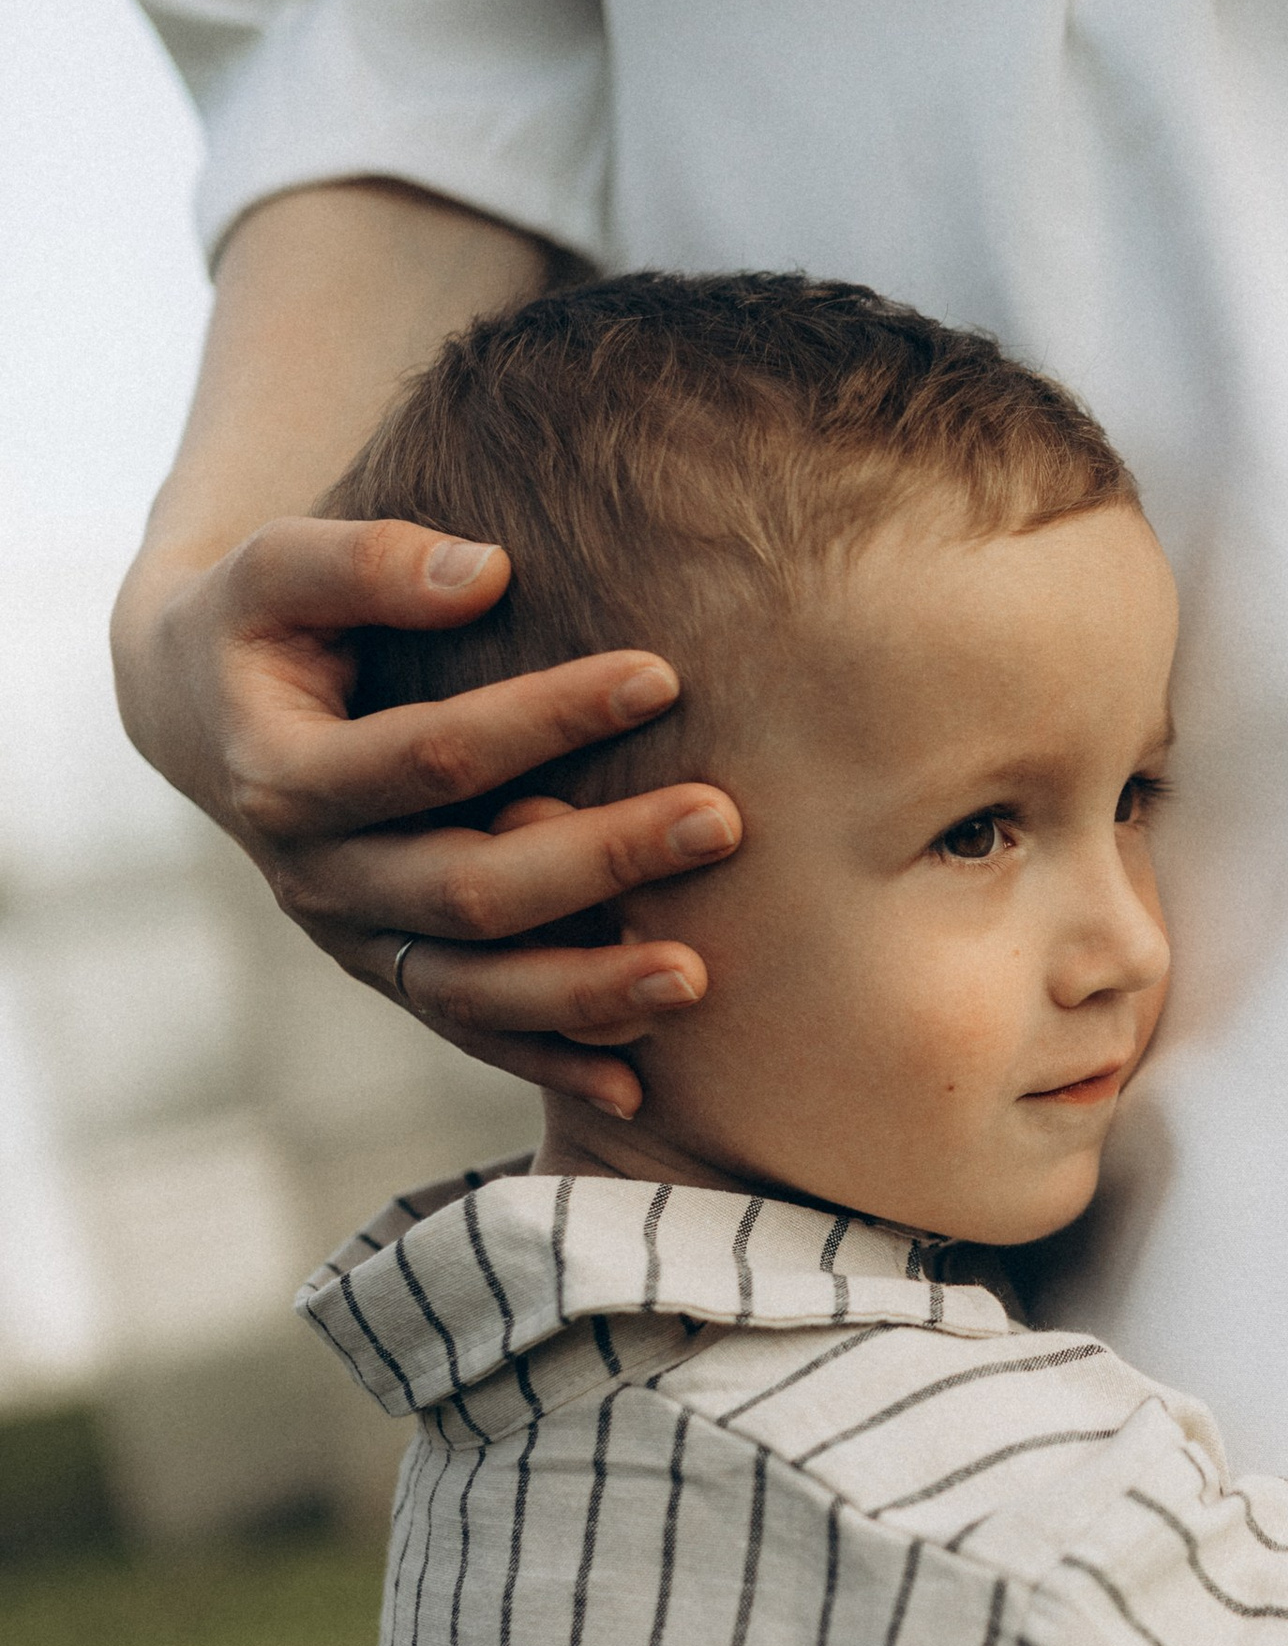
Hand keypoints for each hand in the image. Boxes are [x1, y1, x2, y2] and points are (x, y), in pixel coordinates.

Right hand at [113, 515, 743, 1116]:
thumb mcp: (278, 568)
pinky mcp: (391, 974)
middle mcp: (316, 878)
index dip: (544, 717)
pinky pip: (474, 1035)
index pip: (431, 756)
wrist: (206, 713)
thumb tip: (487, 571)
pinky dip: (553, 1063)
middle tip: (723, 819)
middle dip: (600, 857)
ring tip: (698, 976)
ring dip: (588, 991)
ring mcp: (354, 942)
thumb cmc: (266, 620)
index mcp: (285, 776)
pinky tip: (640, 1082)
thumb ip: (368, 562)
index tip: (660, 675)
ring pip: (474, 992)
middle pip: (468, 888)